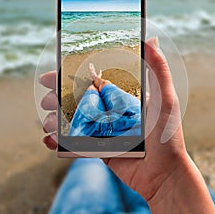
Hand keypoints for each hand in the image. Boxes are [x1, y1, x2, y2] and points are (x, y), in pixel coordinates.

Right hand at [39, 38, 187, 203]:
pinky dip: (59, 142)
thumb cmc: (167, 136)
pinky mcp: (99, 150)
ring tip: (47, 121)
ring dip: (55, 119)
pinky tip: (49, 140)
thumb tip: (151, 38)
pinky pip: (75, 143)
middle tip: (47, 99)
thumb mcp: (165, 99)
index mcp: (121, 98)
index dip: (69, 77)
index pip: (90, 83)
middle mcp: (109, 112)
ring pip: (72, 121)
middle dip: (58, 98)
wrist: (164, 175)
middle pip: (76, 100)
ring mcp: (102, 131)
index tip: (52, 74)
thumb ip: (158, 69)